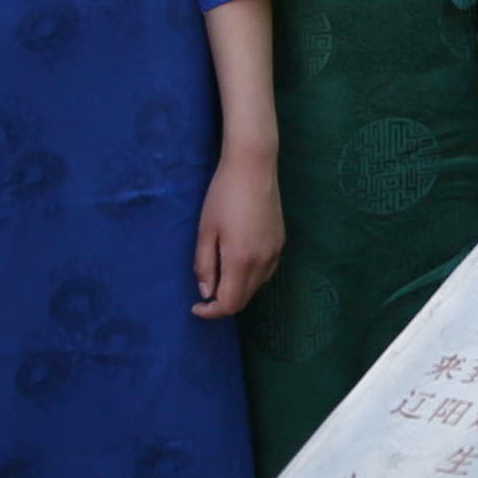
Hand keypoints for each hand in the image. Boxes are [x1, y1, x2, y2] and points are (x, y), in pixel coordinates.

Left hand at [195, 148, 286, 319]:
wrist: (253, 166)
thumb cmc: (223, 195)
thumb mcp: (206, 231)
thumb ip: (204, 265)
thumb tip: (206, 291)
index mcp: (241, 261)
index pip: (229, 303)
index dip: (211, 311)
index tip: (196, 307)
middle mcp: (263, 262)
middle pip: (244, 299)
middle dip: (223, 303)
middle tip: (204, 294)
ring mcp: (275, 253)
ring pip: (256, 287)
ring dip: (237, 290)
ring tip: (219, 275)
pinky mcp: (281, 243)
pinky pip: (266, 272)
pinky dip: (250, 278)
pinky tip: (237, 264)